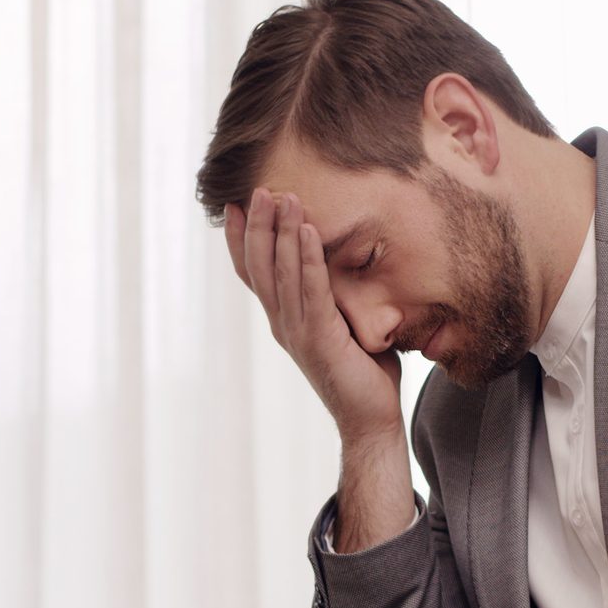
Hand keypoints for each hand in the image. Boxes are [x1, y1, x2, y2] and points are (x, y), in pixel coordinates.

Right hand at [225, 187, 404, 443]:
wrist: (370, 420)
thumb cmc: (365, 374)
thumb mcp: (346, 325)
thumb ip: (338, 297)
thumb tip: (352, 266)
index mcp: (284, 321)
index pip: (255, 274)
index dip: (242, 240)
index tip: (236, 205)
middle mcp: (283, 324)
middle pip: (261, 266)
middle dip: (259, 225)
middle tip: (259, 188)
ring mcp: (298, 332)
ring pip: (283, 272)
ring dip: (283, 232)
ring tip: (284, 196)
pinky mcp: (320, 339)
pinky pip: (312, 290)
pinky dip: (309, 258)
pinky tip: (308, 230)